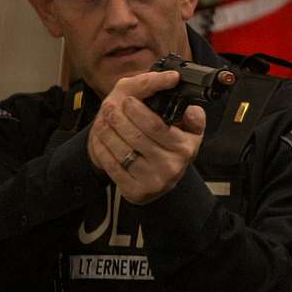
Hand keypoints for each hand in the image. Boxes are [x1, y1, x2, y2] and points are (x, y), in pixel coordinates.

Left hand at [86, 70, 205, 204]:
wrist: (160, 176)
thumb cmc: (171, 144)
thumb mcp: (186, 127)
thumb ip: (191, 114)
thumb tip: (188, 104)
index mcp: (185, 147)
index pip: (156, 126)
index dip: (138, 111)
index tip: (127, 100)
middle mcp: (172, 166)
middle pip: (137, 137)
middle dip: (119, 119)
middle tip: (109, 107)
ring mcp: (154, 181)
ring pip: (123, 152)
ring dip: (108, 133)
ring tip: (102, 119)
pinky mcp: (136, 191)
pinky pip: (113, 168)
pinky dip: (103, 150)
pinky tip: (100, 138)